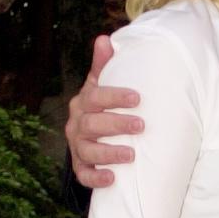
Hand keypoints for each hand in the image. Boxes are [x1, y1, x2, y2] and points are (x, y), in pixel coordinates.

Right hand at [66, 33, 142, 188]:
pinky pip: (83, 175)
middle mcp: (77, 124)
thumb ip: (104, 65)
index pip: (96, 97)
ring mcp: (77, 147)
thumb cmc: (100, 106)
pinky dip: (96, 178)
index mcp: (83, 102)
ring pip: (88, 151)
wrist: (88, 136)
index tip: (137, 98)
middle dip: (117, 125)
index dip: (115, 97)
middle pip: (93, 124)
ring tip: (131, 156)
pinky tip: (112, 179)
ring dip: (108, 153)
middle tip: (141, 125)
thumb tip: (104, 38)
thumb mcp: (100, 84)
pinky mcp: (80, 166)